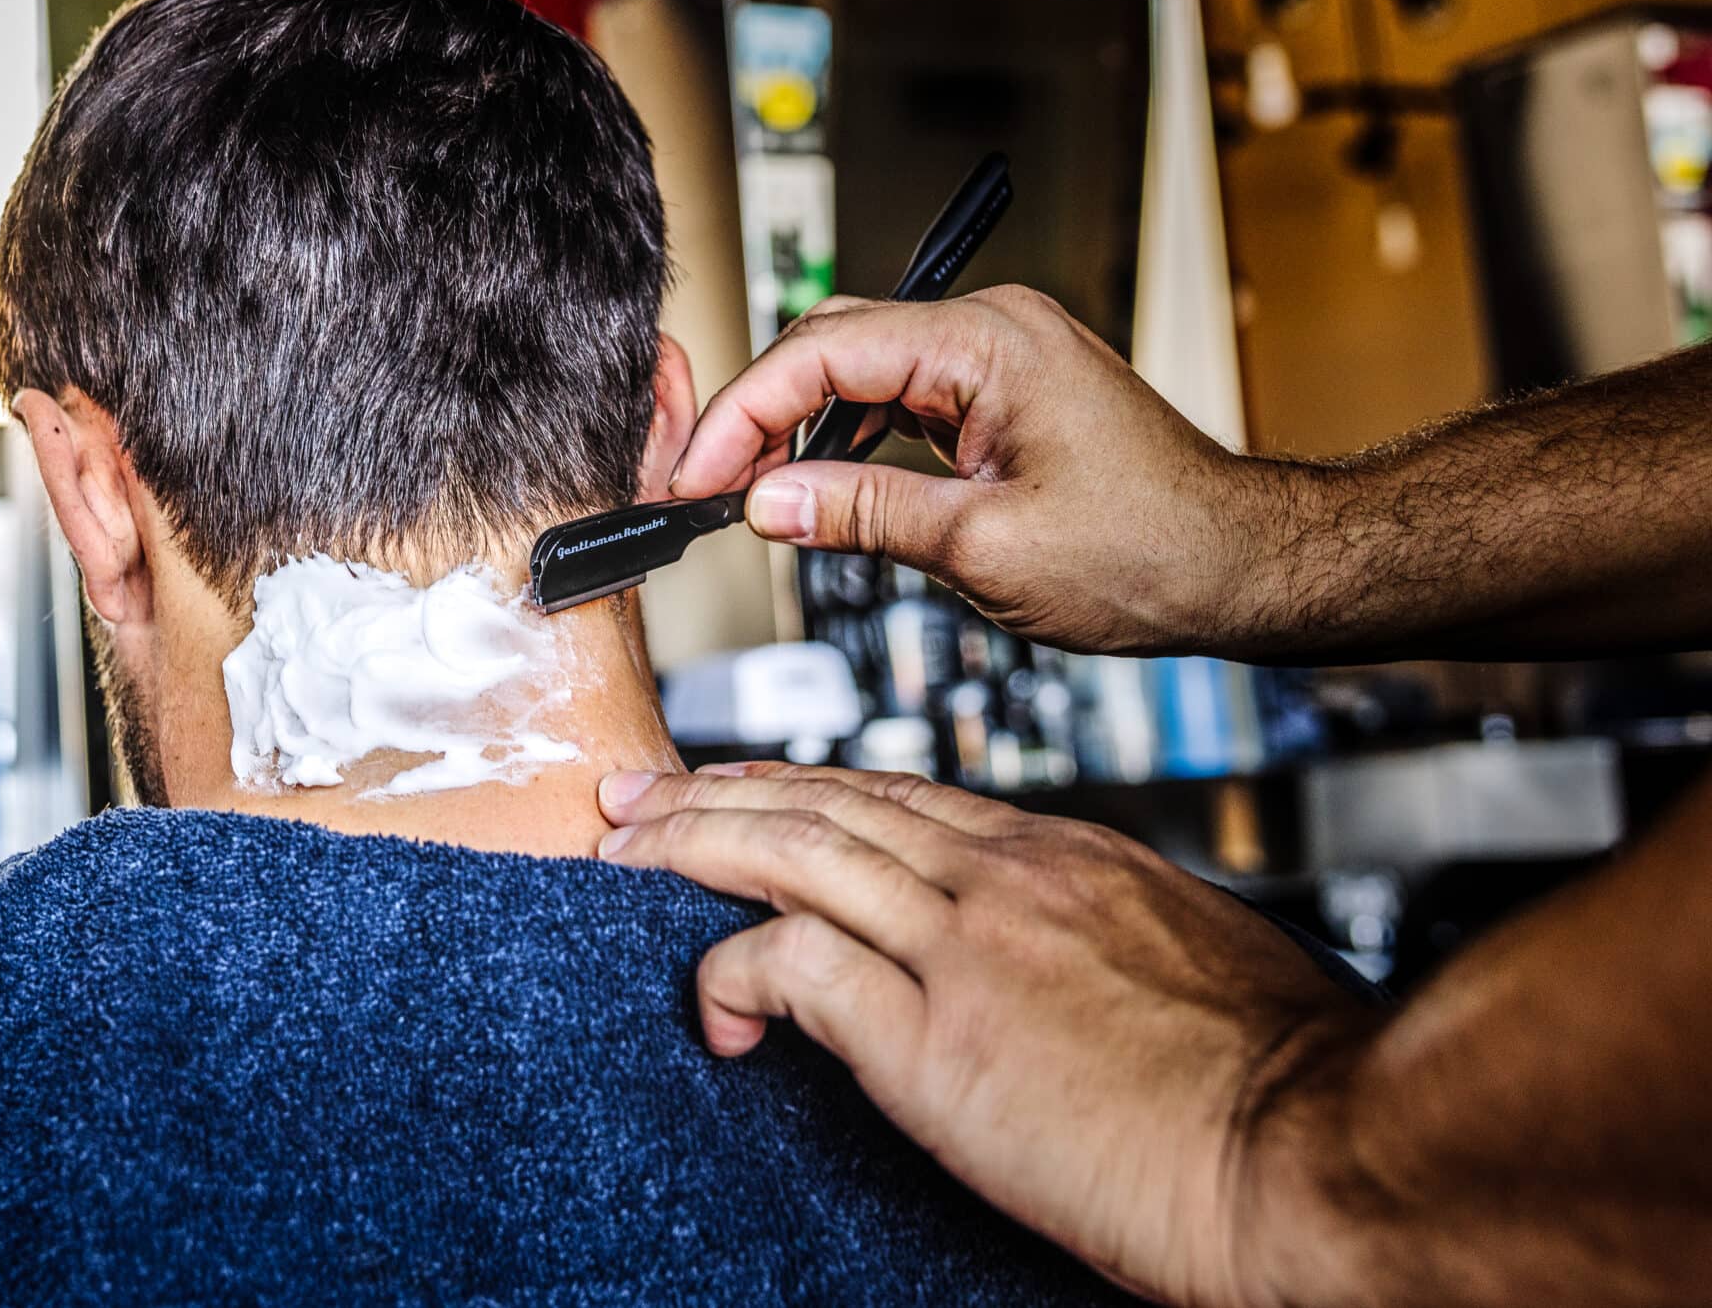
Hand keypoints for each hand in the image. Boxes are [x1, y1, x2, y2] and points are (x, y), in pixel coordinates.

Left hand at [599, 763, 1379, 1307]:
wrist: (1324, 1154)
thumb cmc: (1286, 1084)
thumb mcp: (1198, 966)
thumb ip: (1112, 941)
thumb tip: (1071, 965)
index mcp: (1072, 859)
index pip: (903, 796)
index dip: (808, 791)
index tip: (748, 791)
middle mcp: (1009, 878)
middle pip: (827, 803)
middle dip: (716, 793)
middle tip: (637, 793)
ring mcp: (968, 947)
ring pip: (789, 853)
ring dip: (689, 846)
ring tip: (620, 850)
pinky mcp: (935, 1037)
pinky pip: (792, 966)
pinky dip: (732, 972)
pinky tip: (714, 1006)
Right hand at [671, 287, 1296, 656]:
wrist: (1243, 568)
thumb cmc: (1151, 553)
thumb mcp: (983, 547)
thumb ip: (861, 513)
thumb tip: (765, 503)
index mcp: (986, 342)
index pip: (821, 354)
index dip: (743, 416)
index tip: (696, 477)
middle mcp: (992, 327)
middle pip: (831, 344)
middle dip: (758, 415)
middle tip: (707, 489)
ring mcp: (1000, 354)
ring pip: (860, 368)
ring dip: (801, 428)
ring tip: (754, 496)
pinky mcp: (1005, 389)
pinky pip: (901, 396)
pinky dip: (851, 437)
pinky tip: (824, 488)